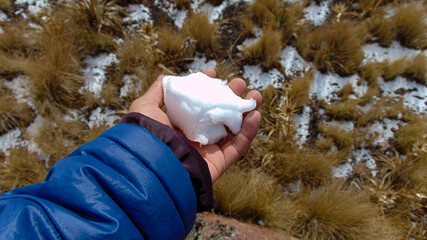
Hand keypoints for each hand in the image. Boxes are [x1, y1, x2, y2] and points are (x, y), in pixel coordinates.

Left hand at [129, 68, 261, 182]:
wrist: (152, 165)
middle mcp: (194, 137)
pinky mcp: (218, 163)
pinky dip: (249, 132)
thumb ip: (157, 93)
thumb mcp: (145, 107)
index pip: (197, 104)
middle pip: (218, 115)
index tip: (214, 73)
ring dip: (246, 112)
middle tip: (239, 83)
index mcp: (178, 124)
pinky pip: (238, 147)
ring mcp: (208, 151)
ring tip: (256, 95)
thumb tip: (165, 78)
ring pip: (233, 130)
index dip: (206, 88)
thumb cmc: (146, 133)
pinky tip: (256, 115)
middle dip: (230, 97)